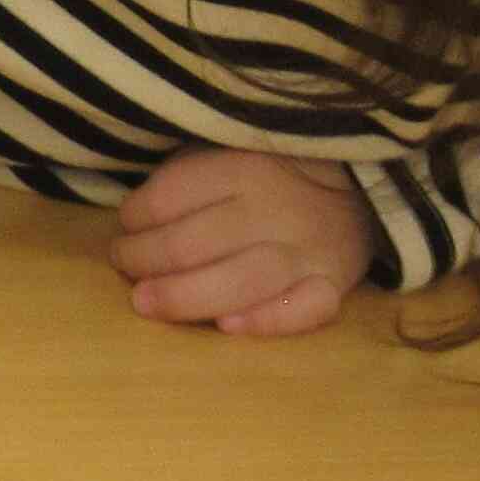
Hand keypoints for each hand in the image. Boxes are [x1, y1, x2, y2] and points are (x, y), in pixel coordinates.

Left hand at [107, 148, 375, 336]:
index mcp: (242, 166)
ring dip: (184, 296)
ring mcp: (308, 250)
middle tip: (126, 268)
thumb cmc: (267, 173)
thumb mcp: (224, 152)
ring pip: (241, 280)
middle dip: (144, 260)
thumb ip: (183, 179)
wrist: (354, 190)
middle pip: (193, 243)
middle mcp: (275, 207)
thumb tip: (130, 221)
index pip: (169, 198)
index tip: (124, 230)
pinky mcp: (333, 285)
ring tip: (147, 303)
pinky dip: (268, 321)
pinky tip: (228, 327)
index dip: (134, 218)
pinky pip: (306, 309)